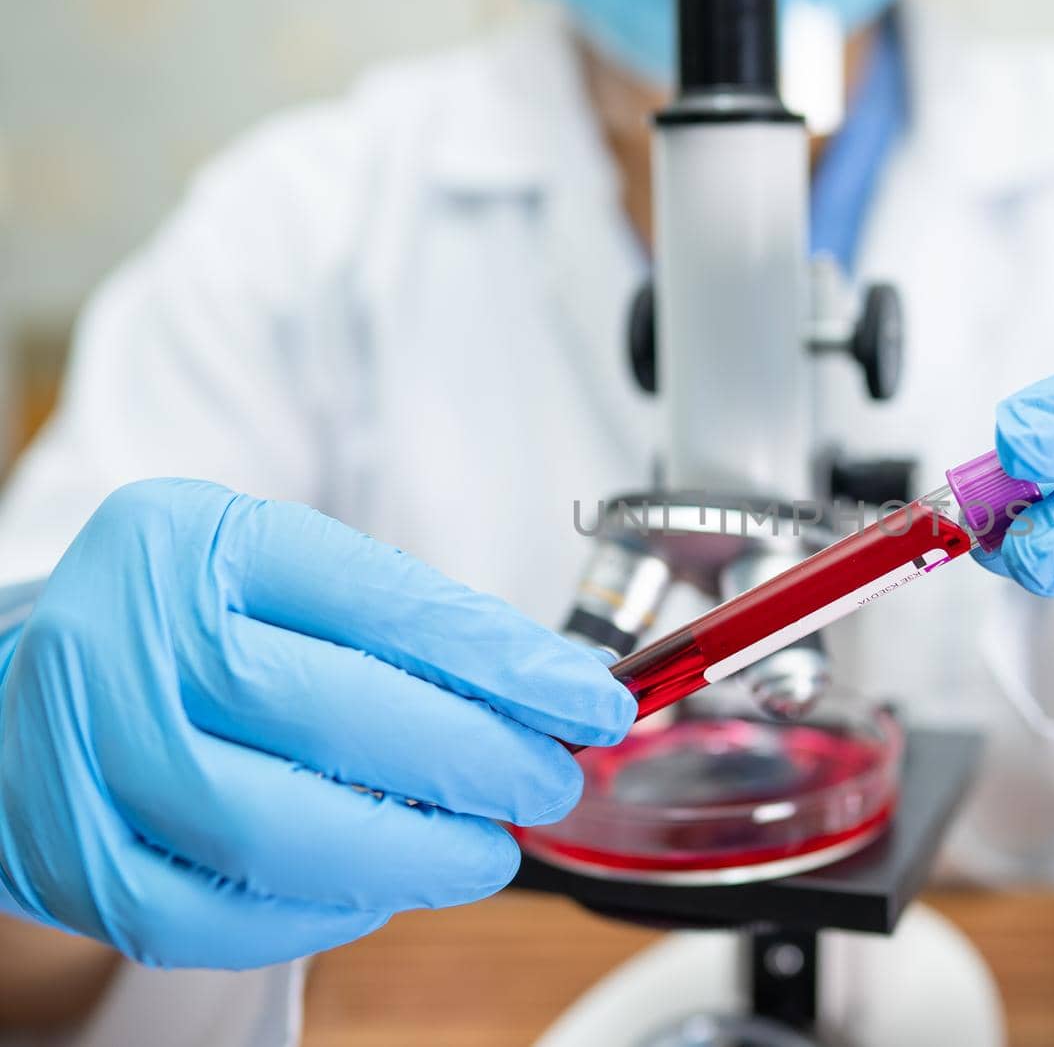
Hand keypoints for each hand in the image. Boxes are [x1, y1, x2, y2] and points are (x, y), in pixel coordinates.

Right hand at [0, 479, 633, 967]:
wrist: (11, 687)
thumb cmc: (171, 627)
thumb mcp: (268, 577)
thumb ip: (393, 628)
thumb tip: (545, 698)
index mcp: (192, 543)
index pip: (386, 605)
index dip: (510, 665)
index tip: (591, 703)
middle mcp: (126, 641)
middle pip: (339, 715)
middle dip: (478, 761)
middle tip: (548, 781)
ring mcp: (85, 759)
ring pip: (282, 830)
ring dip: (415, 851)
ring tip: (487, 848)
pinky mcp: (74, 864)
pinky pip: (223, 915)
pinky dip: (328, 909)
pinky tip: (385, 882)